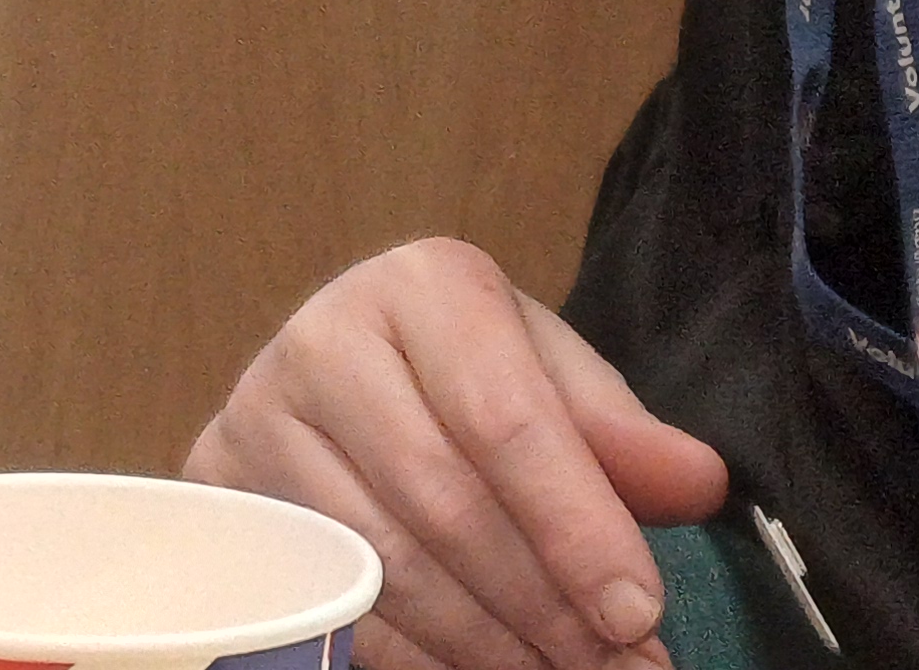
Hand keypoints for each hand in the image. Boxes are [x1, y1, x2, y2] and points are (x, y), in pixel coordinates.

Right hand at [184, 241, 729, 669]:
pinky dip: (411, 656)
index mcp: (422, 286)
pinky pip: (322, 601)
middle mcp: (325, 336)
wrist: (341, 374)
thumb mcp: (549, 378)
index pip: (506, 419)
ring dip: (483, 642)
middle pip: (443, 501)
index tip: (638, 610)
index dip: (576, 524)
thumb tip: (697, 483)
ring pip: (380, 563)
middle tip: (613, 666)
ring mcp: (258, 412)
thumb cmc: (463, 375)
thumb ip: (620, 434)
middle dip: (541, 603)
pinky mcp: (220, 486)